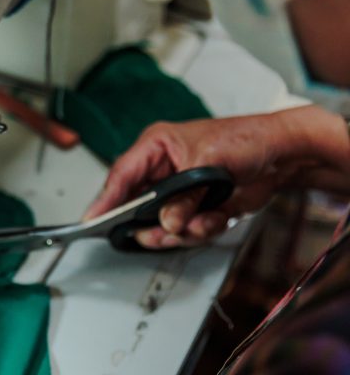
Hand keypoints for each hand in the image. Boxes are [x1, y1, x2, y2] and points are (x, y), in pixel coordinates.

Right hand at [85, 115, 295, 248]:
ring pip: (160, 226)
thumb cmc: (246, 140)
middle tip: (160, 234)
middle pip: (137, 209)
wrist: (282, 155)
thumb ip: (183, 197)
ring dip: (181, 231)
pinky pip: (185, 231)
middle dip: (153, 226)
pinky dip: (201, 230)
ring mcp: (176, 193)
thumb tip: (166, 221)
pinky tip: (214, 218)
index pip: (121, 176)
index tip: (92, 220)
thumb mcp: (209, 165)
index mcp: (156, 147)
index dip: (105, 201)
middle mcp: (161, 171)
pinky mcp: (192, 209)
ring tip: (200, 223)